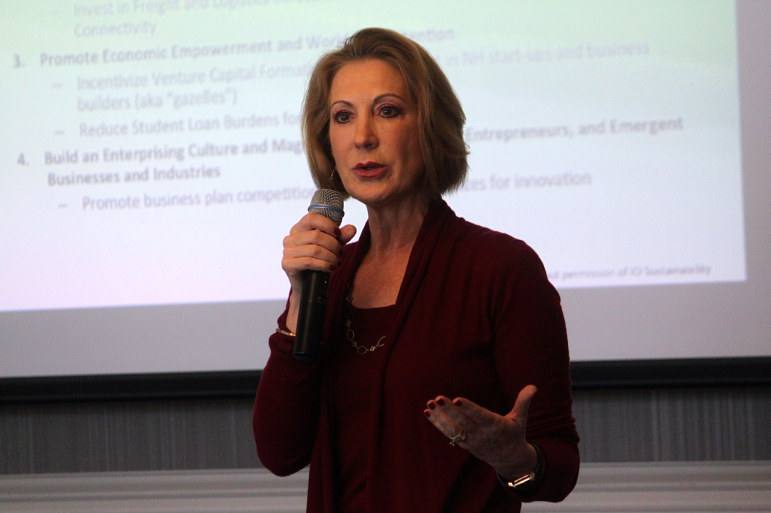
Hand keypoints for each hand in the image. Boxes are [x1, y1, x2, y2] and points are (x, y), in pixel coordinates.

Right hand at [282, 212, 356, 330]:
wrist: (310, 286)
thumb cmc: (319, 263)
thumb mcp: (333, 248)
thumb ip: (341, 237)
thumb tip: (352, 228)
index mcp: (299, 228)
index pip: (312, 218)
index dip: (327, 225)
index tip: (339, 234)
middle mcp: (290, 238)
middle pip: (316, 235)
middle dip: (333, 245)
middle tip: (340, 253)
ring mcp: (287, 251)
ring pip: (315, 249)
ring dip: (331, 257)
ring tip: (337, 262)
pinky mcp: (287, 264)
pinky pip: (309, 262)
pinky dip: (324, 264)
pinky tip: (330, 268)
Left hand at [424, 385, 537, 480]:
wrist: (509, 460)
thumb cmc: (514, 434)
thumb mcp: (520, 419)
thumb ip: (523, 402)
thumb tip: (533, 386)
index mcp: (496, 426)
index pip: (480, 416)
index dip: (468, 408)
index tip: (457, 399)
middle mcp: (481, 435)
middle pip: (463, 422)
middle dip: (450, 411)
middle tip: (438, 398)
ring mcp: (471, 441)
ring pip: (453, 429)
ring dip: (440, 417)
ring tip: (429, 403)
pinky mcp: (464, 444)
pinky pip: (448, 433)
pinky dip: (438, 423)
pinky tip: (428, 412)